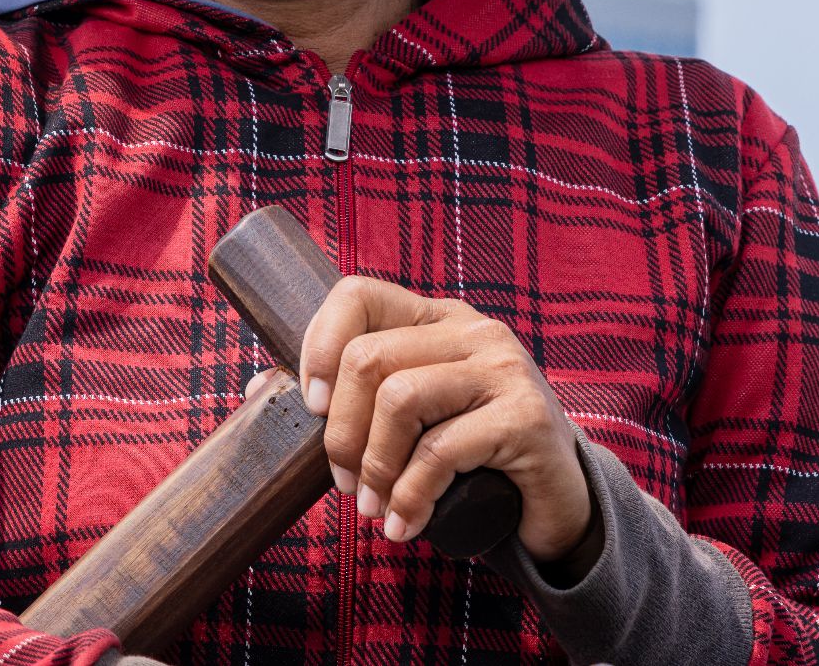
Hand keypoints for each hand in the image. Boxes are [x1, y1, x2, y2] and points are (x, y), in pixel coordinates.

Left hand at [250, 275, 591, 562]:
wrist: (556, 502)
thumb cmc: (469, 458)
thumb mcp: (412, 419)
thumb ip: (352, 400)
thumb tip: (262, 388)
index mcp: (435, 318)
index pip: (358, 295)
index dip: (318, 345)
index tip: (310, 407)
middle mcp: (472, 330)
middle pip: (369, 357)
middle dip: (340, 432)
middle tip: (343, 485)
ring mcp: (504, 369)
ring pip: (401, 399)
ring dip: (373, 468)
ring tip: (371, 509)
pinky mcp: (527, 417)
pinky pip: (442, 450)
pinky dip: (410, 496)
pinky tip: (403, 524)